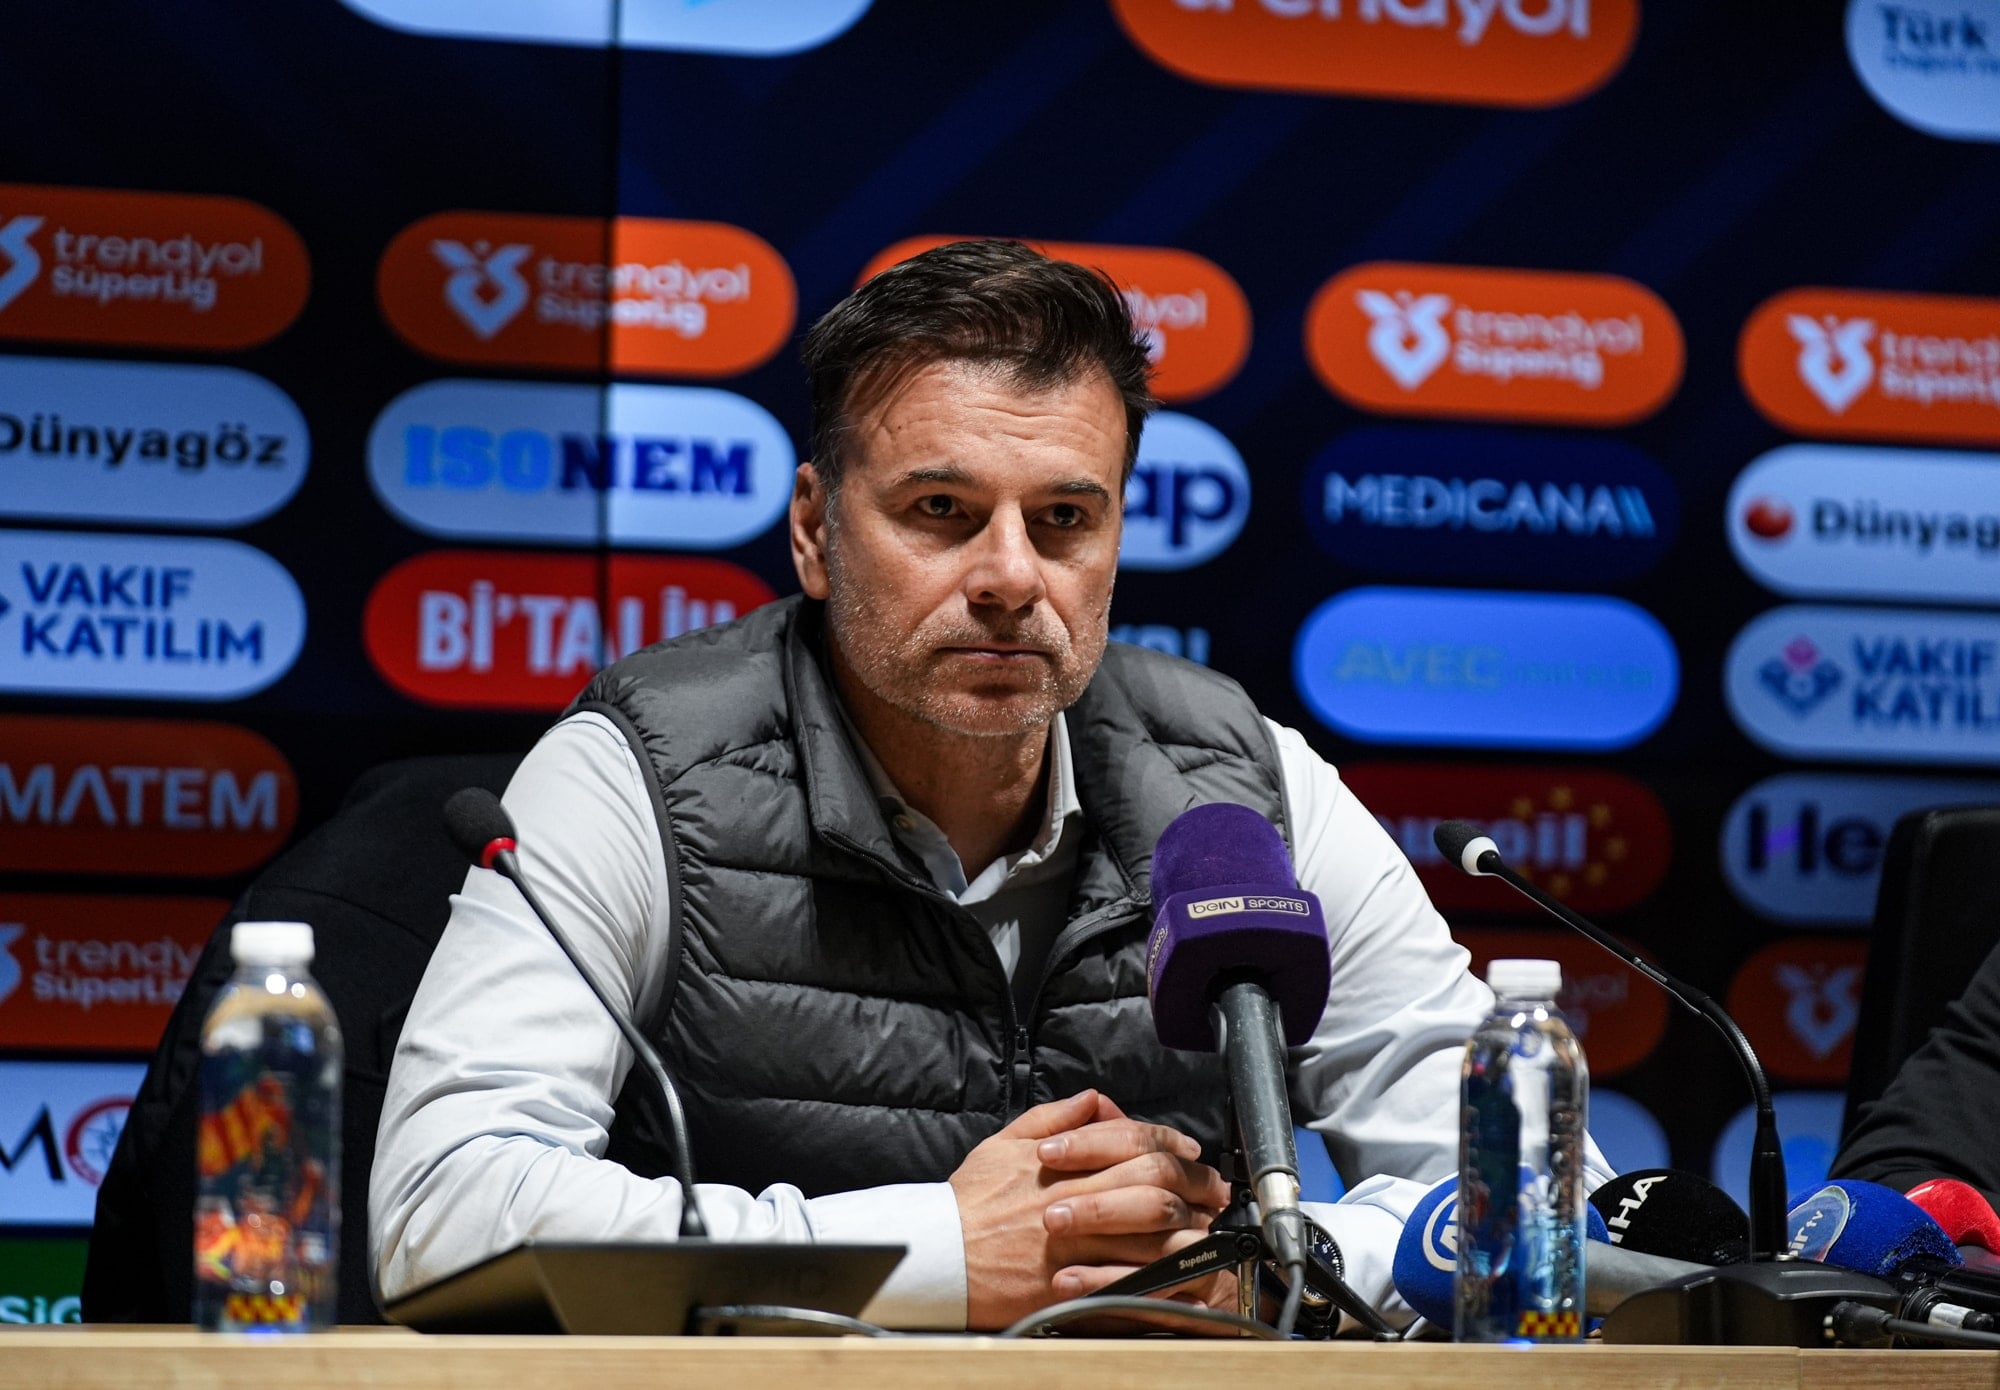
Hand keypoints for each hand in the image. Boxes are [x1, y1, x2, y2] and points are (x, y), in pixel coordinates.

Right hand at [948, 1089, 1228, 1330]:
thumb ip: (1053, 1117)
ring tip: (1207, 1230)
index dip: (1168, 1143)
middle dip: (1193, 1186)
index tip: (1188, 1152)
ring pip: (1150, 1234)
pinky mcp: (1071, 1285)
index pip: (1131, 1141)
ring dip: (1187, 1231)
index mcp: (1061, 1161)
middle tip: (1214, 1192)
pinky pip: (1130, 1280)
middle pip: (1153, 1185)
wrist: (936, 1257)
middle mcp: (1073, 1199)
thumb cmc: (969, 1203)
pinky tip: (1180, 1273)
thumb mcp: (1004, 1143)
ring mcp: (1075, 1245)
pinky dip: (1160, 1277)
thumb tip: (1094, 1101)